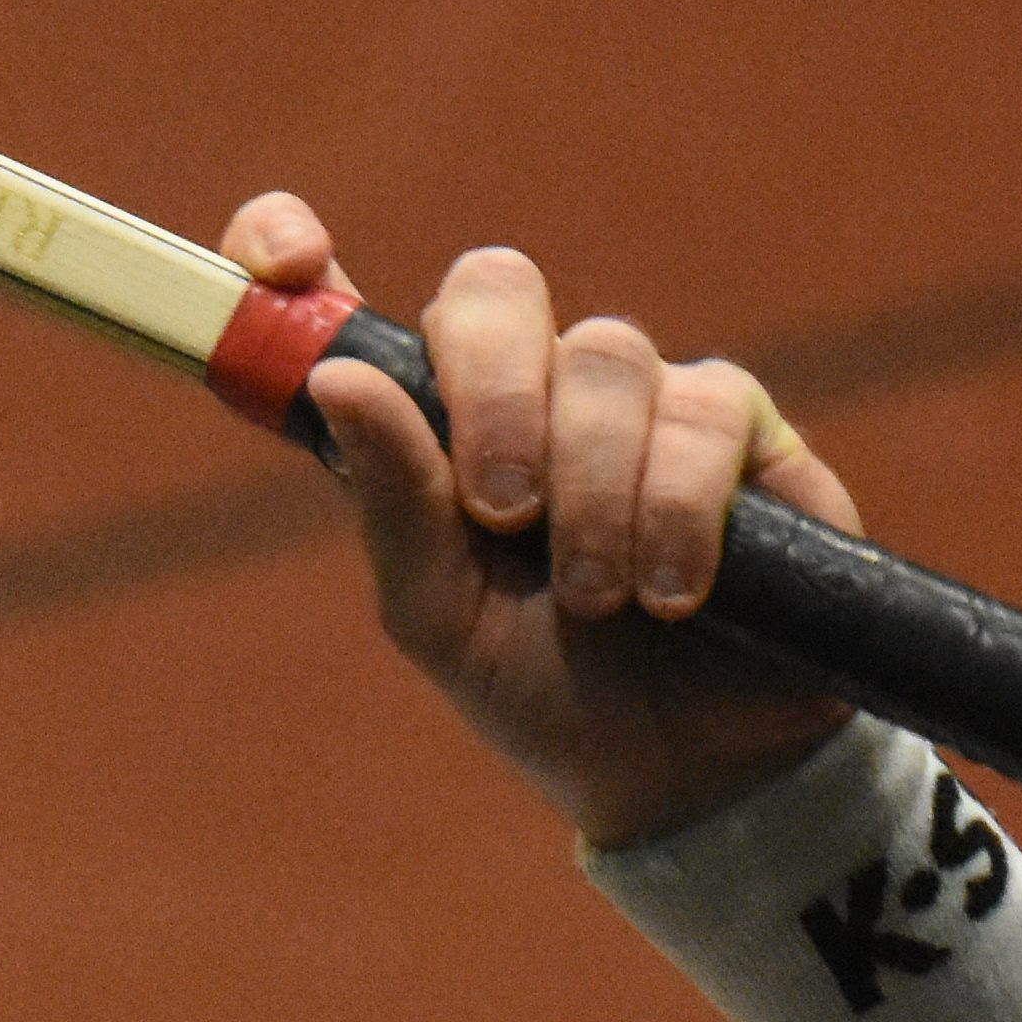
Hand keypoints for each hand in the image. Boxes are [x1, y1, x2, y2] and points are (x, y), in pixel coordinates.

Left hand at [222, 192, 871, 847]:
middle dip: (490, 394)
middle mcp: (527, 389)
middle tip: (501, 511)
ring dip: (592, 490)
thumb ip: (390, 501)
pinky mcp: (738, 423)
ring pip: (605, 356)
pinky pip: (704, 406)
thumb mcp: (440, 617)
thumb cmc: (543, 691)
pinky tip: (674, 591)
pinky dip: (677, 507)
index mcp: (429, 426)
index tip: (282, 264)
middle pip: (493, 288)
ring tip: (600, 599)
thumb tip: (342, 378)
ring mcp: (635, 396)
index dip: (293, 247)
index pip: (346, 299)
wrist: (684, 774)